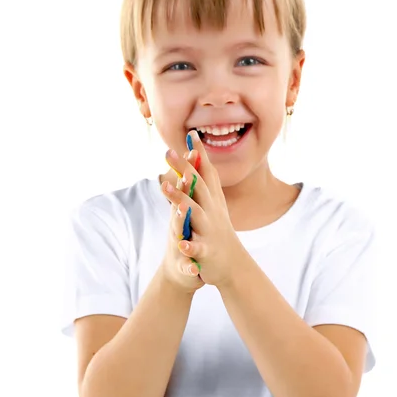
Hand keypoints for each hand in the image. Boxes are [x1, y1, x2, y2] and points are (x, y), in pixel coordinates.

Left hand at [160, 131, 240, 288]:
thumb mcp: (210, 204)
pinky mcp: (206, 252)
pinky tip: (181, 245)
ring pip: (195, 214)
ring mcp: (209, 231)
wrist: (231, 263)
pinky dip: (189, 248)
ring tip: (165, 188)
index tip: (191, 133)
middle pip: (198, 187)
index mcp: (211, 200)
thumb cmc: (216, 229)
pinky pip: (196, 249)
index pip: (204, 173)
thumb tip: (196, 156)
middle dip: (185, 169)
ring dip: (181, 201)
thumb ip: (202, 181)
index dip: (198, 154)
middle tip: (169, 153)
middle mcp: (211, 211)